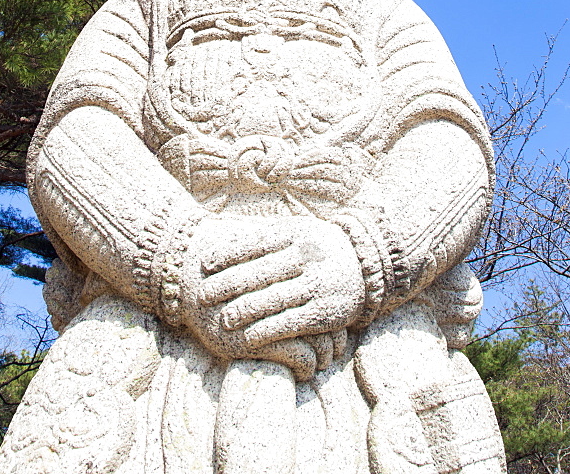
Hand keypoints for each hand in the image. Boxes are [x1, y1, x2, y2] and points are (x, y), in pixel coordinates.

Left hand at [180, 215, 363, 377]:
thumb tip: (225, 235)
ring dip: (245, 311)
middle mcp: (307, 257)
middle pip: (260, 272)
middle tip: (202, 296)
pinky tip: (249, 338)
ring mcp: (317, 284)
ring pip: (274, 300)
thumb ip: (268, 235)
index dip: (228, 254)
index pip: (256, 243)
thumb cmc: (320, 247)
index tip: (204, 264)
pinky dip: (268, 331)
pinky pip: (291, 323)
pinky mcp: (325, 312)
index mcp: (297, 234)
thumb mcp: (299, 231)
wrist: (367, 264)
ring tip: (223, 319)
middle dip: (228, 285)